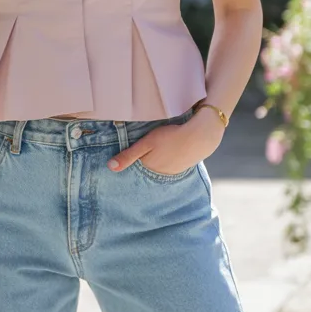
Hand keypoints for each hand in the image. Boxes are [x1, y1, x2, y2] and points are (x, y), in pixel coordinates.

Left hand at [107, 109, 225, 175]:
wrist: (201, 137)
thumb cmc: (171, 137)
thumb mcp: (146, 143)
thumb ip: (128, 155)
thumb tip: (110, 167)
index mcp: (148, 168)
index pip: (133, 167)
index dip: (129, 160)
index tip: (126, 155)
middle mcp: (159, 174)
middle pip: (145, 169)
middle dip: (141, 162)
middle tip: (143, 151)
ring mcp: (171, 172)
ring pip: (157, 168)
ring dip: (155, 161)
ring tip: (156, 150)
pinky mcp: (181, 168)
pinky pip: (168, 166)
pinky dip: (166, 160)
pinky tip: (168, 151)